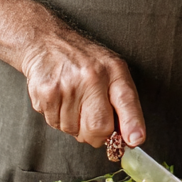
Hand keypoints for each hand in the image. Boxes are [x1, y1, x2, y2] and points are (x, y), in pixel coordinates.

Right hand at [21, 31, 145, 148]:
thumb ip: (124, 102)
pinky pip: (54, 124)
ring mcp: (67, 85)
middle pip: (98, 127)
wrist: (47, 42)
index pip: (126, 100)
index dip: (132, 124)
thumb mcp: (112, 71)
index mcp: (114, 71)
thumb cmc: (85, 61)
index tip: (135, 140)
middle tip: (93, 124)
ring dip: (74, 126)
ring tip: (74, 103)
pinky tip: (60, 100)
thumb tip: (132, 137)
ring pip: (73, 130)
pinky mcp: (46, 93)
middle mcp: (92, 77)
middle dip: (97, 136)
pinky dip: (58, 119)